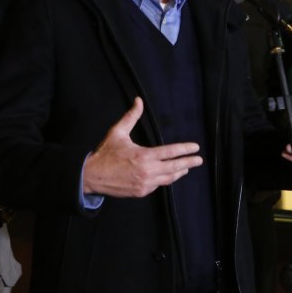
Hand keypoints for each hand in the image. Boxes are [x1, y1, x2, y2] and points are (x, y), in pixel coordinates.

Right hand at [83, 97, 202, 197]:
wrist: (92, 176)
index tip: (195, 147)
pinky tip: (168, 175)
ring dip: (179, 173)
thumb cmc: (106, 153)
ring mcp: (145, 184)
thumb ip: (131, 116)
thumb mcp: (118, 132)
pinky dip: (164, 179)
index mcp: (144, 156)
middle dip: (188, 162)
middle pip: (174, 167)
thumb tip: (138, 100)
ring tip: (187, 168)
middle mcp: (147, 171)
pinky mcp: (141, 192)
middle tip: (199, 160)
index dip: (185, 150)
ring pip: (168, 179)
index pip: (171, 152)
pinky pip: (157, 185)